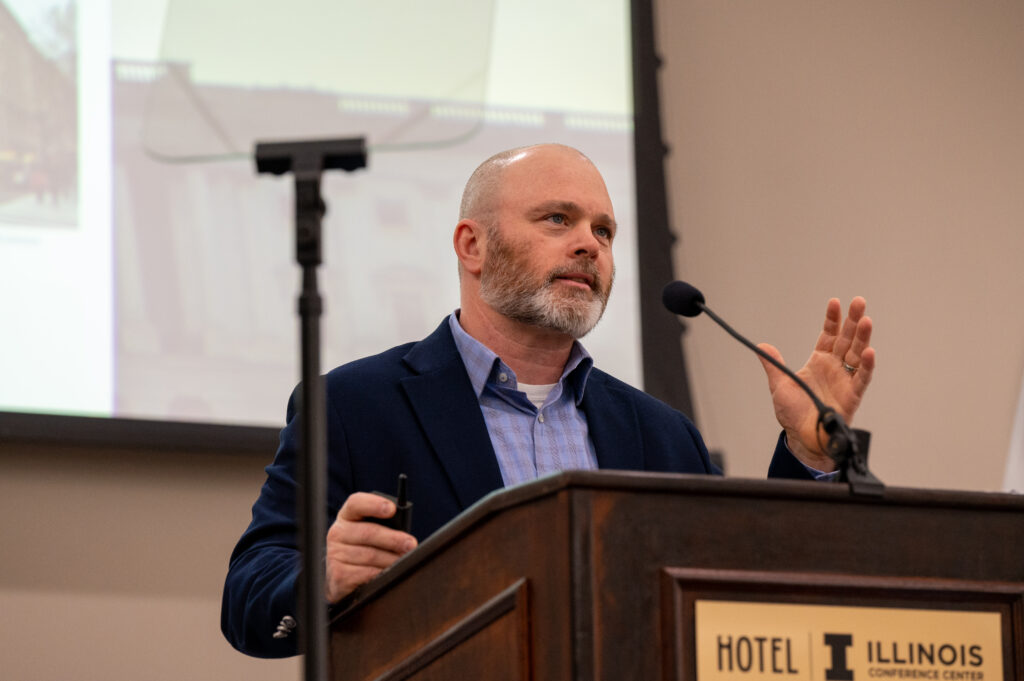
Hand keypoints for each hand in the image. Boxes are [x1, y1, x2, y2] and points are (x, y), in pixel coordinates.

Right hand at [324, 492, 416, 602]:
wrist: (344, 577)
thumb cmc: (366, 548)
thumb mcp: (371, 532)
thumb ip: (384, 526)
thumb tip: (404, 534)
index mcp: (347, 516)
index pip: (355, 503)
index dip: (373, 504)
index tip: (392, 509)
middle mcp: (337, 533)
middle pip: (368, 532)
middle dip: (393, 539)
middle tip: (410, 544)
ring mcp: (335, 554)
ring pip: (371, 555)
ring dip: (391, 559)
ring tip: (404, 561)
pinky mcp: (339, 576)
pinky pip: (367, 573)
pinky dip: (382, 573)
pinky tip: (390, 573)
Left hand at [757, 297, 874, 470]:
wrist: (802, 439)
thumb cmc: (793, 413)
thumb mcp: (779, 385)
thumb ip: (773, 364)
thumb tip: (761, 346)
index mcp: (818, 362)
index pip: (828, 335)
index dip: (832, 320)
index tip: (835, 302)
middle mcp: (834, 368)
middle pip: (846, 339)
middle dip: (852, 321)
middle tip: (859, 302)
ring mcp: (844, 380)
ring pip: (856, 354)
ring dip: (862, 338)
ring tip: (866, 320)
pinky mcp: (852, 395)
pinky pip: (861, 378)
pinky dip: (866, 366)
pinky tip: (869, 352)